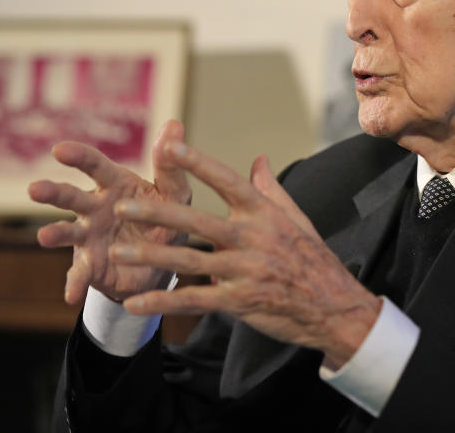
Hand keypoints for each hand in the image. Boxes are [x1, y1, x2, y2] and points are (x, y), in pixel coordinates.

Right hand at [30, 120, 192, 303]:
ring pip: (68, 233)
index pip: (95, 165)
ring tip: (44, 237)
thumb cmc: (165, 216)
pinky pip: (80, 275)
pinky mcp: (92, 266)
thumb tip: (174, 124)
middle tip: (34, 189)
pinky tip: (70, 296)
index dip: (78, 156)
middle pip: (71, 196)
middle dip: (53, 192)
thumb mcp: (174, 193)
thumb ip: (171, 164)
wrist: (162, 260)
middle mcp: (95, 208)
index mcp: (115, 185)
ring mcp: (89, 237)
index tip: (59, 149)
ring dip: (55, 234)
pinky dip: (74, 284)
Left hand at [109, 142, 380, 367]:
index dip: (197, 164)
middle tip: (123, 206)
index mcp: (264, 213)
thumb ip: (271, 189)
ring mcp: (245, 270)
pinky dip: (164, 303)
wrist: (336, 307)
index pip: (227, 181)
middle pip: (198, 221)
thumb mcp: (297, 218)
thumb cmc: (314, 259)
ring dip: (152, 257)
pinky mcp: (240, 301)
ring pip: (190, 261)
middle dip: (158, 213)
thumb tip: (259, 158)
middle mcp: (253, 238)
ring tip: (119, 252)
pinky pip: (195, 300)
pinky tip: (136, 303)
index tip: (169, 148)